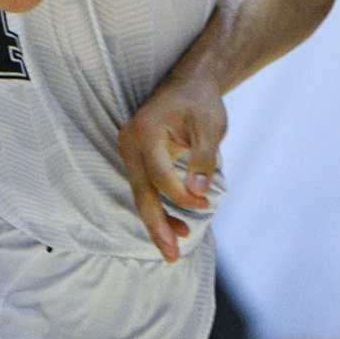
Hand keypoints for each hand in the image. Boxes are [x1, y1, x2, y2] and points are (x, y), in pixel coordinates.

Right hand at [118, 65, 225, 262]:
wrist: (191, 82)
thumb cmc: (201, 101)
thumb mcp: (210, 126)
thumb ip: (204, 158)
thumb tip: (199, 191)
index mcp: (144, 131)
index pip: (160, 175)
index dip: (182, 195)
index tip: (207, 202)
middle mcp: (130, 142)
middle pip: (141, 192)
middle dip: (156, 226)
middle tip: (172, 255)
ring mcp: (130, 151)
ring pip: (141, 195)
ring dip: (157, 222)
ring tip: (174, 250)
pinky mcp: (138, 158)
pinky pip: (146, 188)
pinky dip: (159, 208)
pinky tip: (176, 226)